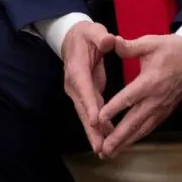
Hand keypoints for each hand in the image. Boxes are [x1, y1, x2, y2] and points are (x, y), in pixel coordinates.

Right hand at [61, 21, 115, 153]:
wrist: (72, 38)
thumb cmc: (86, 34)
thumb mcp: (93, 31)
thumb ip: (100, 36)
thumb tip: (109, 41)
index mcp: (77, 69)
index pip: (84, 89)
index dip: (90, 106)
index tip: (96, 121)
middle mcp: (74, 84)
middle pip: (83, 109)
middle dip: (91, 129)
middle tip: (99, 147)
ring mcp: (78, 92)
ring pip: (86, 115)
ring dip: (94, 133)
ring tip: (104, 151)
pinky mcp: (84, 95)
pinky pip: (92, 113)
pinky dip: (99, 127)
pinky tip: (108, 139)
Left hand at [96, 34, 181, 158]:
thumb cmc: (170, 48)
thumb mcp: (149, 42)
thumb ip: (129, 46)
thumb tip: (112, 42)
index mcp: (150, 81)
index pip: (129, 98)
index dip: (114, 109)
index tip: (99, 120)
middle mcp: (156, 98)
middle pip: (135, 121)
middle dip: (119, 137)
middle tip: (104, 150)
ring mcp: (163, 107)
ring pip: (143, 128)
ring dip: (127, 141)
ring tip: (111, 153)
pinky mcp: (166, 110)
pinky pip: (151, 126)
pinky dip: (138, 136)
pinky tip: (127, 143)